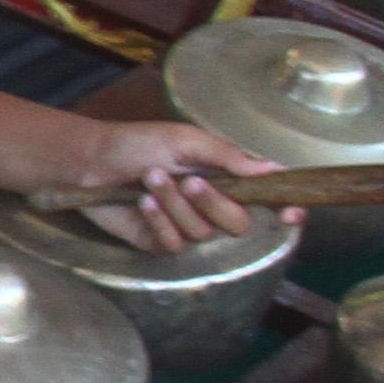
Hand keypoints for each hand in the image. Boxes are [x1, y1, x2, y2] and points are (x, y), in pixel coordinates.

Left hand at [62, 120, 286, 253]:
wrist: (91, 160)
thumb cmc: (139, 143)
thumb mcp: (186, 140)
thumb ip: (229, 157)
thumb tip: (273, 169)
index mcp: (226, 179)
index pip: (266, 200)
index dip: (285, 210)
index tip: (292, 213)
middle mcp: (211, 206)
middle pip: (238, 223)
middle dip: (213, 203)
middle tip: (188, 181)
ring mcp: (185, 226)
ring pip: (201, 232)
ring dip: (174, 204)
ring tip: (149, 178)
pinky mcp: (158, 241)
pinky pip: (173, 243)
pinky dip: (158, 220)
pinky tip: (141, 201)